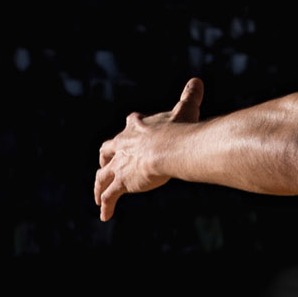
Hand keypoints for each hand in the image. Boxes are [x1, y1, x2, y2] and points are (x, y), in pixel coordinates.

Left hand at [95, 78, 203, 220]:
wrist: (170, 149)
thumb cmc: (180, 129)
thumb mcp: (185, 109)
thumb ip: (190, 96)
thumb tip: (197, 80)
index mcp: (137, 127)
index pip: (129, 125)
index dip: (130, 129)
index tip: (132, 128)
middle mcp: (123, 145)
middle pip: (107, 151)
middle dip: (106, 158)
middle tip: (107, 164)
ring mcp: (120, 165)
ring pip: (102, 177)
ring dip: (100, 187)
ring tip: (99, 197)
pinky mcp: (121, 182)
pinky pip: (109, 197)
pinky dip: (106, 206)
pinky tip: (106, 216)